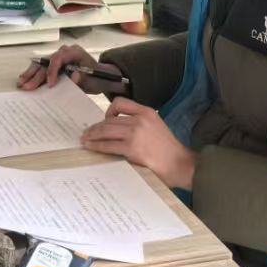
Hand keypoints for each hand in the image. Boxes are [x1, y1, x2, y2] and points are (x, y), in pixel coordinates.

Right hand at [16, 44, 122, 94]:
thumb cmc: (97, 78)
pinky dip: (33, 73)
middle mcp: (64, 52)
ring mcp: (58, 56)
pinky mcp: (55, 63)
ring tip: (21, 83)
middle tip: (27, 86)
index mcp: (74, 52)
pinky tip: (24, 79)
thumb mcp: (93, 80)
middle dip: (36, 75)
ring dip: (31, 74)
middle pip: (47, 61)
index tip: (50, 85)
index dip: (52, 71)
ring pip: (41, 63)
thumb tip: (74, 76)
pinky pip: (42, 67)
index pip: (59, 58)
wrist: (100, 76)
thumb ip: (84, 78)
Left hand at [80, 98, 194, 189]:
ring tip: (85, 139)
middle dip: (96, 127)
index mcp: (147, 112)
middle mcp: (140, 120)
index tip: (103, 119)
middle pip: (110, 120)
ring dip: (92, 135)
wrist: (180, 163)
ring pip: (106, 131)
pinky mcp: (131, 148)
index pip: (121, 103)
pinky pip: (108, 145)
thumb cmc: (169, 149)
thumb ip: (140, 123)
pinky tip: (92, 147)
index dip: (108, 110)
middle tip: (87, 132)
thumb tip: (118, 129)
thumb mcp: (157, 126)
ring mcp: (135, 133)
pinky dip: (97, 146)